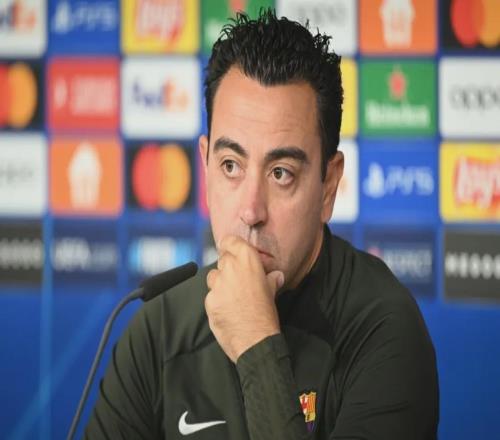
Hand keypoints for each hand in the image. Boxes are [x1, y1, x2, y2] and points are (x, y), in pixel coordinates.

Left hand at [205, 235, 284, 362]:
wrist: (256, 339)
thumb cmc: (266, 314)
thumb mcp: (272, 291)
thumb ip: (270, 279)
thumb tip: (276, 275)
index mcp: (247, 260)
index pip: (230, 241)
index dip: (229, 246)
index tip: (231, 251)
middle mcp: (230, 267)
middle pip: (222, 259)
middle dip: (228, 268)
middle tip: (238, 281)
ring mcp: (217, 284)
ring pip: (213, 277)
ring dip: (220, 284)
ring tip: (233, 297)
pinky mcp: (209, 300)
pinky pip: (210, 295)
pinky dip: (217, 300)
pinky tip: (227, 310)